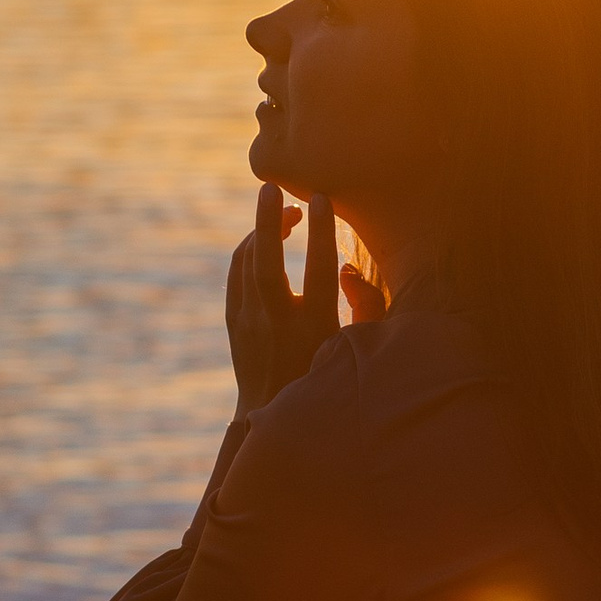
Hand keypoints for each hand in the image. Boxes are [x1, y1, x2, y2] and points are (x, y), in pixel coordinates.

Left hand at [227, 181, 365, 415]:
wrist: (274, 414)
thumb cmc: (326, 373)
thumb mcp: (357, 345)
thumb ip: (366, 305)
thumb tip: (348, 266)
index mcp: (313, 328)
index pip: (316, 269)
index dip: (319, 231)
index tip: (320, 198)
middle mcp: (276, 323)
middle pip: (264, 262)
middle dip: (268, 220)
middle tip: (272, 187)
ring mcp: (249, 323)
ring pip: (246, 262)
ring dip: (262, 231)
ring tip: (286, 214)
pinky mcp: (234, 322)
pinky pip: (236, 272)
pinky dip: (248, 248)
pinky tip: (265, 239)